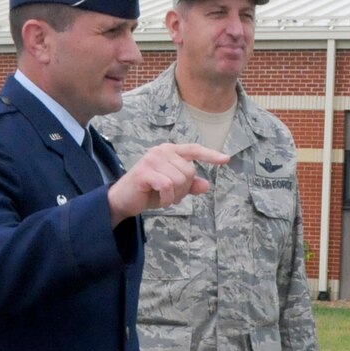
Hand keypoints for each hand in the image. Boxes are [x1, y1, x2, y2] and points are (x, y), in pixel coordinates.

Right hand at [108, 144, 227, 221]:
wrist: (123, 200)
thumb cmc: (148, 192)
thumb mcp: (173, 190)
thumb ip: (189, 186)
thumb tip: (206, 185)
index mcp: (169, 151)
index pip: (194, 150)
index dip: (210, 155)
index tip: (226, 159)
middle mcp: (161, 151)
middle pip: (189, 172)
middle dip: (183, 189)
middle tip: (169, 195)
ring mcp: (152, 159)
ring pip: (179, 180)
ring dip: (175, 195)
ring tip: (163, 197)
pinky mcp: (145, 172)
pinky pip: (168, 186)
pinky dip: (167, 199)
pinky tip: (160, 201)